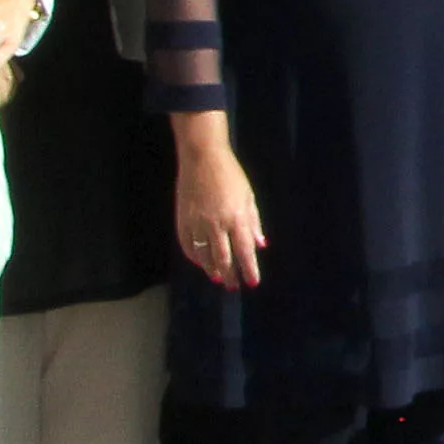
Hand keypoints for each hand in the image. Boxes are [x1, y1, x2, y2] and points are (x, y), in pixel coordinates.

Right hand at [175, 139, 266, 288]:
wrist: (202, 158)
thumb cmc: (230, 175)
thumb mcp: (248, 197)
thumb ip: (254, 223)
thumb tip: (261, 245)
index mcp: (237, 217)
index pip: (245, 251)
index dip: (249, 270)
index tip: (252, 283)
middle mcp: (217, 224)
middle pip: (224, 258)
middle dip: (229, 275)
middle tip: (232, 286)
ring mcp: (197, 223)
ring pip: (204, 256)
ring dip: (211, 269)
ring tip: (217, 277)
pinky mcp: (183, 220)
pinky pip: (188, 245)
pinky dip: (194, 256)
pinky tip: (200, 262)